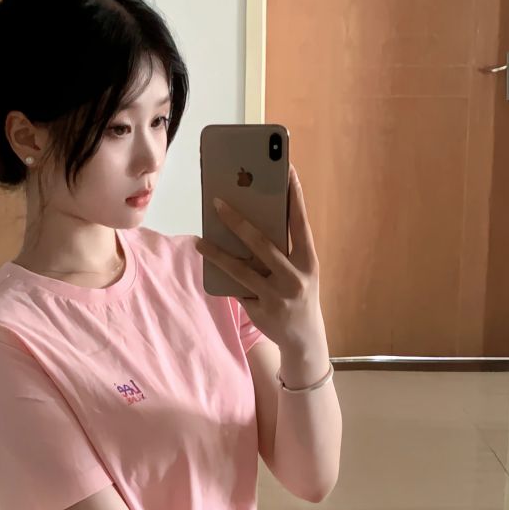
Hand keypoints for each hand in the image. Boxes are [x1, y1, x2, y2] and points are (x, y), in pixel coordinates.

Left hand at [195, 164, 323, 352]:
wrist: (304, 338)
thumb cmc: (299, 293)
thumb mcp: (301, 271)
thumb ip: (285, 250)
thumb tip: (251, 222)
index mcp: (309, 262)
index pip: (300, 224)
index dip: (295, 197)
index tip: (286, 171)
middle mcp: (295, 278)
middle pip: (262, 244)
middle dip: (238, 222)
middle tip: (217, 202)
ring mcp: (277, 297)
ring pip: (241, 269)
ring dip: (217, 253)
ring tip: (199, 240)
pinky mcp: (261, 311)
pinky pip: (237, 288)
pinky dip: (223, 275)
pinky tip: (208, 262)